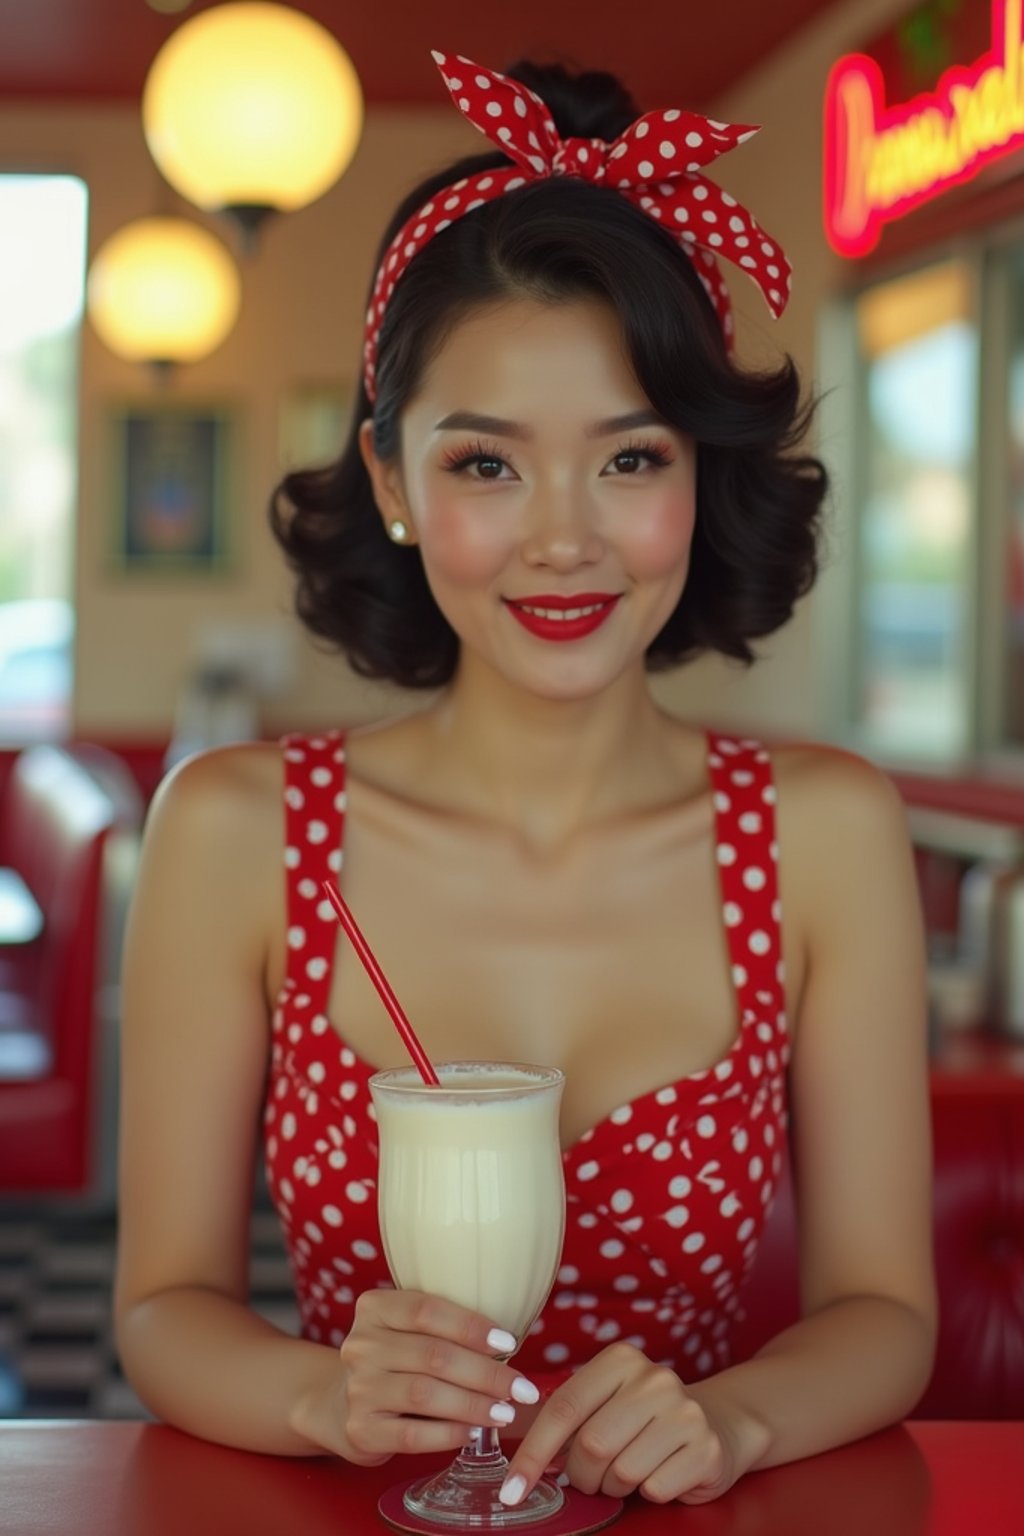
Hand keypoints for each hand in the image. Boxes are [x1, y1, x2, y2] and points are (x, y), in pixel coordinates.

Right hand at [295, 1288, 539, 1465]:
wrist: (340, 1404)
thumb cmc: (394, 1360)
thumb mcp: (406, 1330)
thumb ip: (442, 1326)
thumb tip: (509, 1342)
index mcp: (374, 1308)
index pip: (427, 1310)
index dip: (471, 1326)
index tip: (510, 1343)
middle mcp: (360, 1345)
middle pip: (433, 1355)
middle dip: (485, 1373)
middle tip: (522, 1388)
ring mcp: (357, 1388)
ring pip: (425, 1394)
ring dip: (473, 1404)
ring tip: (505, 1412)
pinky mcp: (360, 1430)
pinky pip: (412, 1433)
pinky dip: (448, 1433)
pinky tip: (473, 1432)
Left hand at [498, 1343, 747, 1506]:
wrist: (719, 1422)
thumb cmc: (645, 1419)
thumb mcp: (608, 1402)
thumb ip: (568, 1419)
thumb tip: (518, 1454)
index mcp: (621, 1360)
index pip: (563, 1408)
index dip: (533, 1453)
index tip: (512, 1489)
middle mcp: (654, 1379)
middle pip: (591, 1446)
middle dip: (583, 1475)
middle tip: (592, 1477)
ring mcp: (684, 1412)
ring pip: (621, 1471)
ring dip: (615, 1486)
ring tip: (631, 1470)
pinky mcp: (705, 1448)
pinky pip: (653, 1488)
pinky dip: (648, 1491)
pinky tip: (660, 1472)